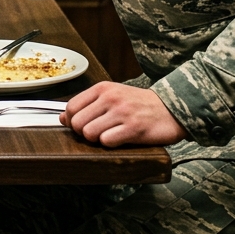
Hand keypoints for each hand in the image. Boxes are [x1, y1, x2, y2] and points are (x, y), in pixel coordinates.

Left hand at [60, 82, 187, 146]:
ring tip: (110, 136)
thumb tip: (63, 118)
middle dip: (83, 133)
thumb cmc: (139, 104)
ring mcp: (122, 112)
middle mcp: (111, 98)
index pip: (71, 107)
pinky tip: (120, 139)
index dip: (72, 122)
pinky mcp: (133, 128)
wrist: (171, 108)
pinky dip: (110, 145)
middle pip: (77, 123)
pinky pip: (107, 141)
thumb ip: (87, 105)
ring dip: (97, 140)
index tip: (81, 126)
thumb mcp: (112, 97)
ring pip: (89, 133)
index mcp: (103, 88)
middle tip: (97, 134)